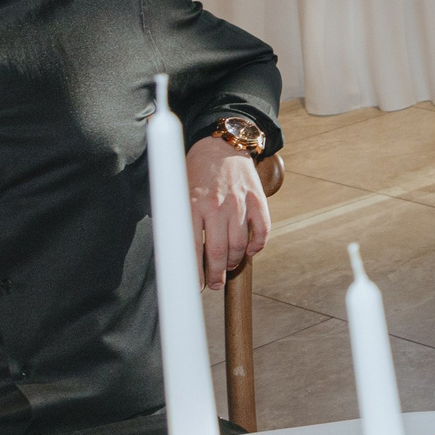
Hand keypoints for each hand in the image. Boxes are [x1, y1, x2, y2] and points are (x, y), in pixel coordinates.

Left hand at [184, 137, 269, 290]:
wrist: (221, 146)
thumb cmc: (195, 174)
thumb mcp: (178, 195)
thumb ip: (176, 223)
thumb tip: (172, 257)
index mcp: (192, 205)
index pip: (192, 248)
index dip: (194, 273)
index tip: (194, 288)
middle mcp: (216, 205)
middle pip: (218, 252)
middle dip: (216, 274)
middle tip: (215, 284)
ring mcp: (239, 203)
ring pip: (239, 245)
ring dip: (234, 262)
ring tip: (229, 266)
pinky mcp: (257, 199)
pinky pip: (262, 231)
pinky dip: (257, 246)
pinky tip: (249, 251)